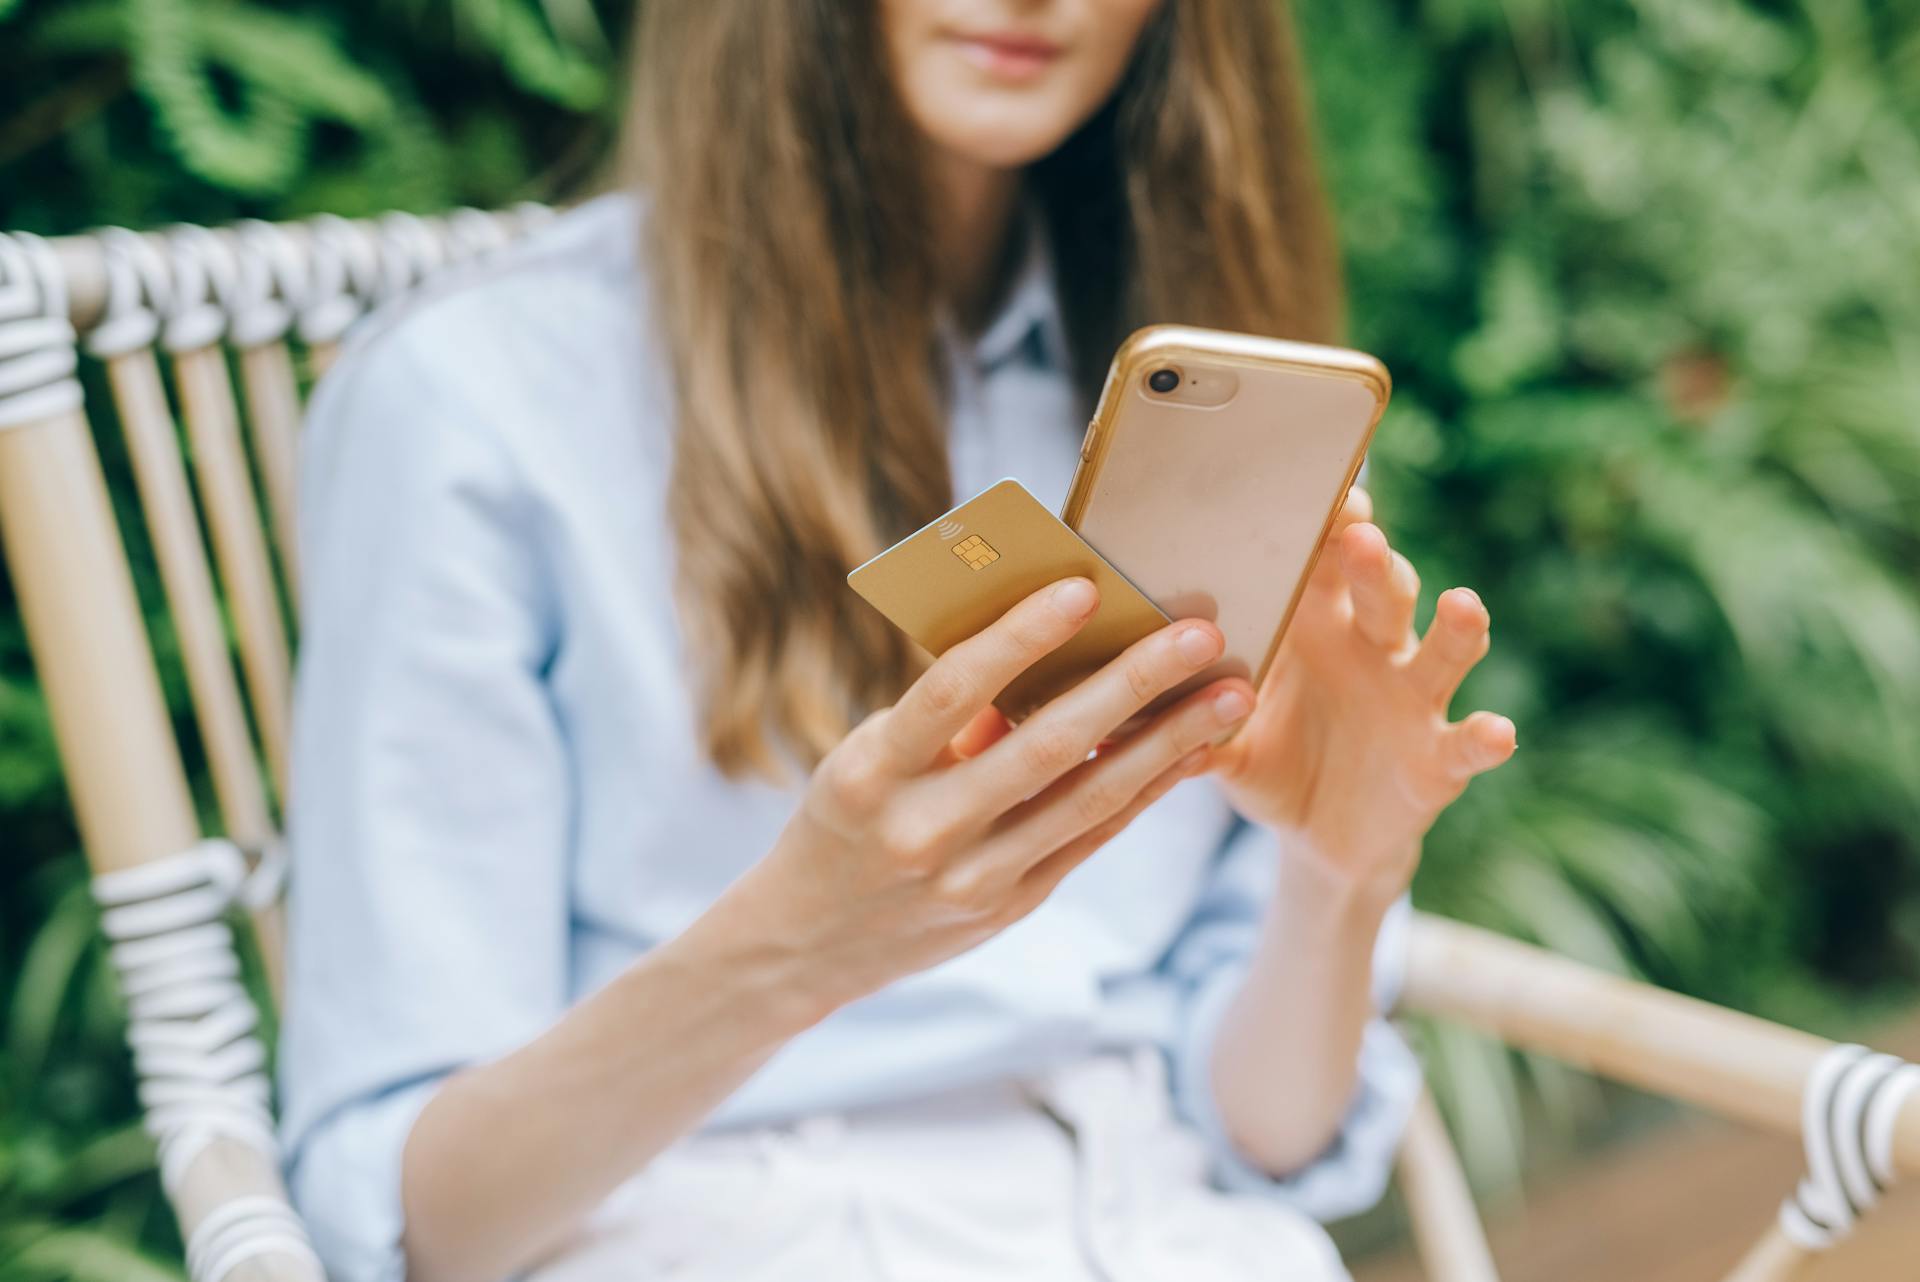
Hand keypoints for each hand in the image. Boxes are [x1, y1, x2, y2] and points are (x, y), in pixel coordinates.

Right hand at [711, 578, 1255, 1015]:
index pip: (951, 691)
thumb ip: (947, 718)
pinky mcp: (1010, 904)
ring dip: (1169, 742)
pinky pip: (1092, 836)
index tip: (1085, 588)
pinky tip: (1194, 751)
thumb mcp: (867, 760)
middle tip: (1200, 632)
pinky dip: (1146, 789)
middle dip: (1132, 684)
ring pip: (1088, 798)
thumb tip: (1046, 648)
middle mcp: (923, 829)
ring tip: (1231, 695)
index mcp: (870, 772)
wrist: (807, 942)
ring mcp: (971, 877)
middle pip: (1044, 746)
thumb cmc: (846, 816)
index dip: (1019, 638)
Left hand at [1209, 488, 1515, 900]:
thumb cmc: (1265, 760)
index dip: (1325, 524)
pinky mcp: (1438, 758)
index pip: (1321, 560)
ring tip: (1461, 606)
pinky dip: (1486, 738)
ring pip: (1440, 651)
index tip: (1319, 491)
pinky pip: (1466, 743)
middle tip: (1360, 535)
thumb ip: (1180, 718)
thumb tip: (1109, 709)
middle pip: (1381, 589)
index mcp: (1312, 626)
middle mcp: (1369, 648)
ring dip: (1455, 629)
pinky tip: (1496, 730)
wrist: (1316, 836)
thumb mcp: (1220, 739)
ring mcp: (1410, 699)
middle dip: (1373, 561)